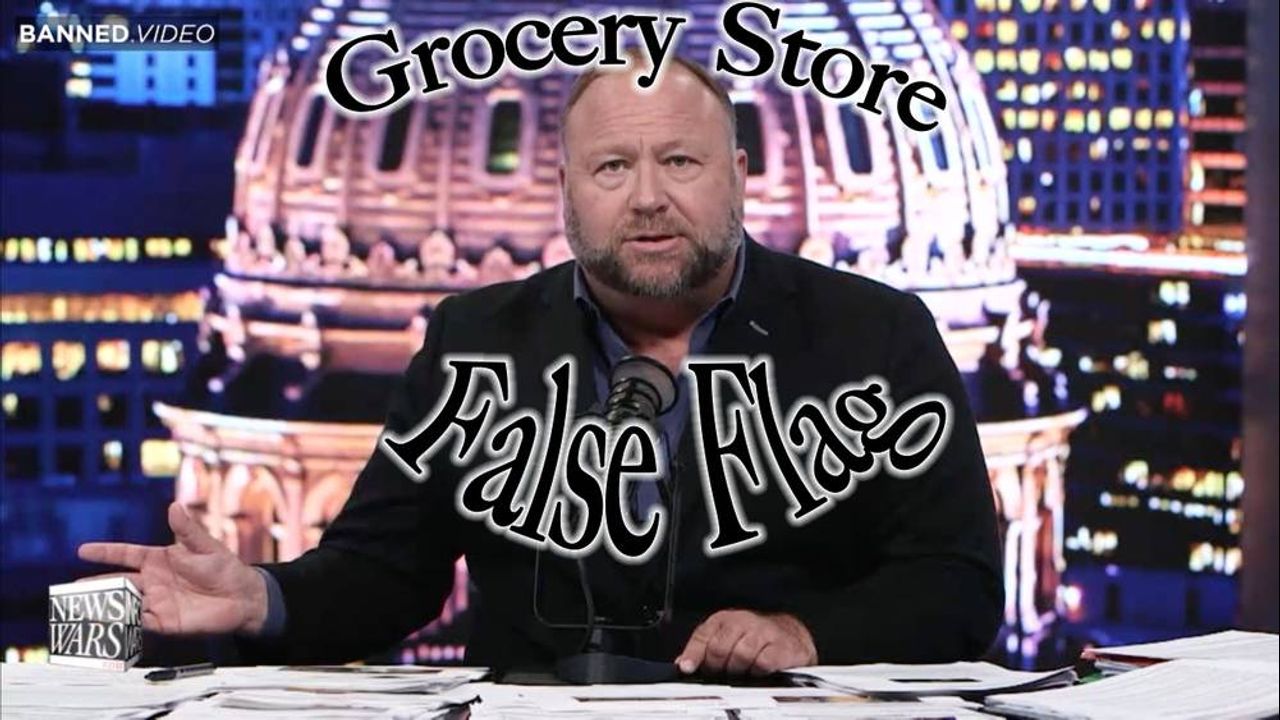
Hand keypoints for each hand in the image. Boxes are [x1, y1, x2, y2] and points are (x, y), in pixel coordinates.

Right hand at [77, 502, 269, 635]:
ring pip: (123, 603)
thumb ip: (187, 530)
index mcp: (160, 560)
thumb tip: (175, 506)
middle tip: (73, 590)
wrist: (243, 597)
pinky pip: (138, 623)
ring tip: (84, 608)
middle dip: (95, 585)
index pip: (126, 554)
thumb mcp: (206, 546)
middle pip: (117, 582)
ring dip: (105, 606)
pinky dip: (123, 624)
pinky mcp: (164, 621)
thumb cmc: (226, 569)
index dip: (106, 552)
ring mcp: (157, 601)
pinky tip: (111, 624)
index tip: (83, 550)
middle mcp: (153, 581)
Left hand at [675, 609, 817, 676]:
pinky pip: (763, 662)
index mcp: (725, 619)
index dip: (693, 654)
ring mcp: (763, 632)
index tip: (687, 668)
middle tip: (720, 673)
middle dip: (716, 665)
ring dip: (738, 669)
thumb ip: (703, 650)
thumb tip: (682, 665)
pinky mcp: (781, 646)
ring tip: (741, 671)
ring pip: (741, 655)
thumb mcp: (726, 637)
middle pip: (720, 647)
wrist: (789, 634)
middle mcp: (743, 621)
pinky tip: (757, 671)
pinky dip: (757, 670)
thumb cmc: (754, 637)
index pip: (703, 635)